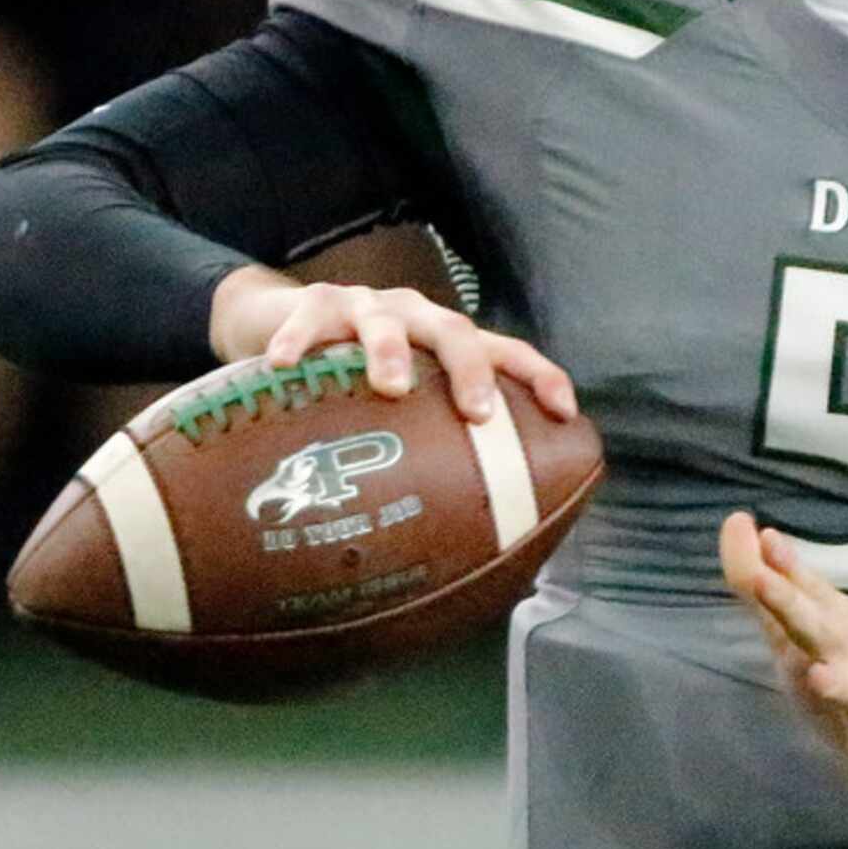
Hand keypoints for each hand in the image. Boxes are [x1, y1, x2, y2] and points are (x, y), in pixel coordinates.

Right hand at [208, 265, 576, 424]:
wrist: (282, 317)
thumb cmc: (353, 375)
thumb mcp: (394, 404)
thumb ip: (421, 449)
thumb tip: (453, 546)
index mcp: (445, 343)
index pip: (506, 352)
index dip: (539, 376)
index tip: (565, 412)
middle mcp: (416, 317)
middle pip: (455, 332)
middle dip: (471, 371)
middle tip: (477, 413)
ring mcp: (367, 306)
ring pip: (385, 320)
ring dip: (389, 351)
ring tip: (389, 387)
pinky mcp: (314, 302)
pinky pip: (308, 318)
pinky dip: (298, 341)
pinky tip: (284, 366)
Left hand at [719, 512, 847, 814]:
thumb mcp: (812, 629)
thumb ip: (776, 584)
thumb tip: (738, 522)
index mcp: (831, 628)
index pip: (797, 596)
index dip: (776, 571)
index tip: (757, 535)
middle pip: (820, 628)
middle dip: (792, 604)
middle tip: (762, 580)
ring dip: (839, 682)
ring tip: (820, 676)